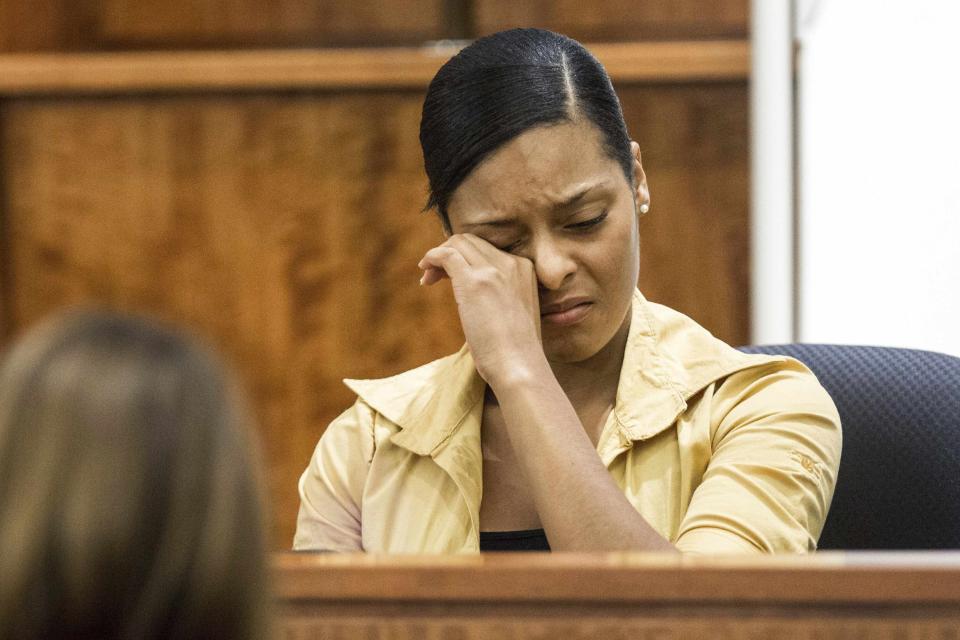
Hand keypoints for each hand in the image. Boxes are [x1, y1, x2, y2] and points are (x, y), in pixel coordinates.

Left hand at [418, 234, 545, 385]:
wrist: (519, 366)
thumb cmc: (516, 351)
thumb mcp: (514, 312)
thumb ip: (499, 296)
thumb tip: (475, 298)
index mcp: (524, 269)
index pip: (487, 248)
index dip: (465, 257)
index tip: (450, 276)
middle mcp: (511, 263)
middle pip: (470, 241)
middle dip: (449, 253)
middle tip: (434, 277)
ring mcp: (492, 271)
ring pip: (457, 243)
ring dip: (437, 256)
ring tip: (427, 278)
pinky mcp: (473, 282)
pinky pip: (445, 255)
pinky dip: (431, 258)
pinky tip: (424, 275)